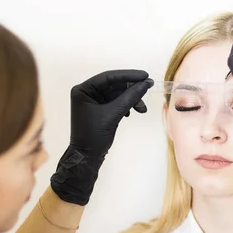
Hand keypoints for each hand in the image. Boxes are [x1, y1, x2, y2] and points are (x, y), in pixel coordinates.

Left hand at [51, 69, 153, 204]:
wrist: (87, 157)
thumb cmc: (94, 135)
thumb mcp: (113, 114)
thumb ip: (129, 97)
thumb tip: (146, 84)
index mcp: (83, 90)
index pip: (108, 77)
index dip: (128, 75)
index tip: (145, 76)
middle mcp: (87, 92)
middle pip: (114, 85)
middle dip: (131, 90)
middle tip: (148, 89)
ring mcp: (94, 101)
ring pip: (117, 94)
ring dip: (131, 99)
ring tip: (142, 109)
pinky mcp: (100, 109)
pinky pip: (116, 102)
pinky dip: (126, 105)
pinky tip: (131, 112)